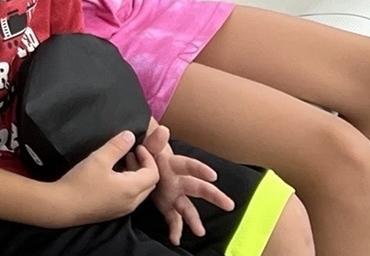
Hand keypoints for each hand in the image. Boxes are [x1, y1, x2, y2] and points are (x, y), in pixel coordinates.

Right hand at [52, 132, 159, 224]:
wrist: (62, 206)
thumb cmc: (80, 183)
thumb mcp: (99, 159)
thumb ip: (117, 146)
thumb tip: (130, 135)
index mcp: (131, 189)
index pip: (153, 174)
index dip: (149, 158)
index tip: (137, 147)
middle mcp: (131, 202)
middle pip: (149, 184)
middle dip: (145, 166)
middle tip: (131, 153)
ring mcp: (122, 209)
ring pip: (140, 191)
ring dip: (136, 175)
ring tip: (122, 161)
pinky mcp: (113, 212)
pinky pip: (130, 197)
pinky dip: (129, 184)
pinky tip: (113, 175)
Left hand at [144, 122, 233, 242]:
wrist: (140, 160)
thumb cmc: (148, 151)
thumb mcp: (149, 145)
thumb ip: (154, 140)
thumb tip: (164, 129)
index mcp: (174, 164)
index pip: (189, 166)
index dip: (201, 170)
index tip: (212, 176)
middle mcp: (179, 181)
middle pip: (198, 188)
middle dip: (213, 196)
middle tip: (229, 204)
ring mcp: (175, 195)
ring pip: (188, 208)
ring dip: (194, 220)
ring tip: (201, 232)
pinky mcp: (168, 205)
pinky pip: (173, 219)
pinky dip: (175, 229)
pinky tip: (176, 239)